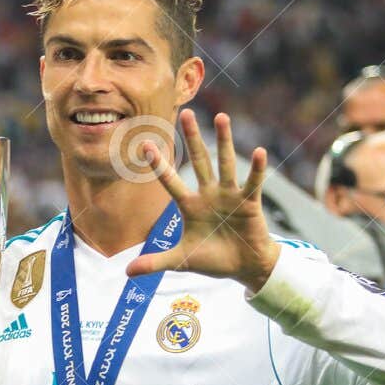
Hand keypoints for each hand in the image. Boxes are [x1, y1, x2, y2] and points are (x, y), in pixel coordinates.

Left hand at [125, 109, 280, 293]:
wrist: (244, 267)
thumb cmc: (213, 259)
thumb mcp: (182, 261)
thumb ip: (155, 262)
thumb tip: (126, 272)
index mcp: (190, 206)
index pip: (170, 182)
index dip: (159, 166)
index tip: (145, 146)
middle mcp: (209, 194)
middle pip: (199, 161)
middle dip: (193, 138)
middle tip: (186, 113)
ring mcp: (230, 196)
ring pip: (226, 163)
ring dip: (224, 141)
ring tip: (221, 116)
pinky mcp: (249, 202)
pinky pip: (252, 183)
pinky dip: (256, 169)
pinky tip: (258, 152)